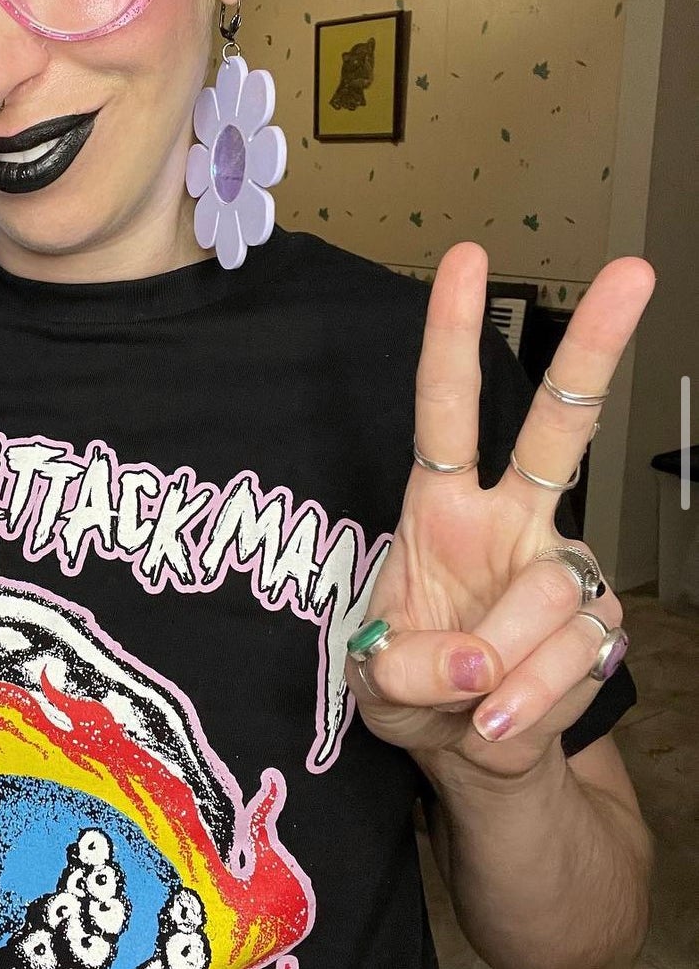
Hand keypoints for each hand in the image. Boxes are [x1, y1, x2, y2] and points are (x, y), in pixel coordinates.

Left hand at [345, 242, 654, 781]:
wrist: (471, 751)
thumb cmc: (413, 685)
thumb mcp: (374, 679)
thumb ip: (406, 666)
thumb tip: (478, 660)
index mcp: (441, 504)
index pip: (445, 406)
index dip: (453, 333)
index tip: (468, 258)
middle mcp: (511, 519)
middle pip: (558, 424)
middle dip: (597, 347)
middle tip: (635, 271)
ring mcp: (561, 568)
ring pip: (551, 594)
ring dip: (505, 665)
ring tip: (471, 703)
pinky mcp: (599, 624)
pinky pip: (572, 660)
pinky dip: (531, 702)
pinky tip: (502, 719)